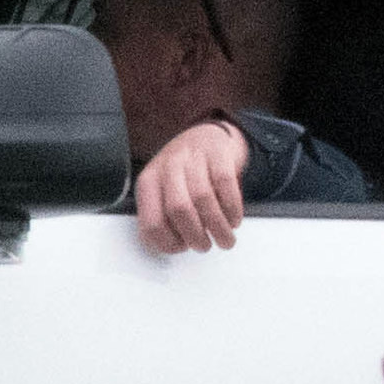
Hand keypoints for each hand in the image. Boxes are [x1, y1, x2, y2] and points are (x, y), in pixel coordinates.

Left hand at [133, 118, 249, 253]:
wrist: (207, 136)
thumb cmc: (185, 174)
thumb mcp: (163, 192)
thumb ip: (162, 218)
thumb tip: (168, 247)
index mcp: (149, 182)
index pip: (152, 222)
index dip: (168, 243)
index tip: (182, 248)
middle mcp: (168, 167)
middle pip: (178, 209)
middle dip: (195, 236)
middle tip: (205, 246)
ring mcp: (193, 157)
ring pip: (203, 198)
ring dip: (218, 227)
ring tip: (225, 240)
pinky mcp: (218, 153)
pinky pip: (225, 184)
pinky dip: (232, 208)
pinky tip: (234, 220)